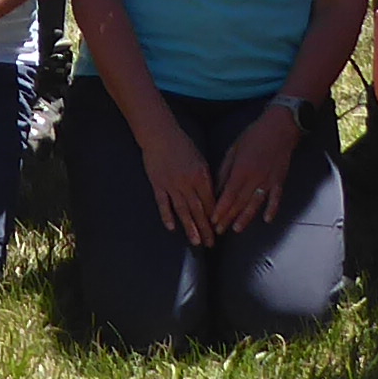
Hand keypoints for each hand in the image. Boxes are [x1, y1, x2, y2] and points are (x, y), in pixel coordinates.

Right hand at [142, 124, 220, 247]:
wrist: (160, 135)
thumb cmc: (182, 145)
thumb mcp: (200, 159)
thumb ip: (205, 178)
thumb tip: (211, 197)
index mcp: (201, 175)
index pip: (210, 201)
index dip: (215, 217)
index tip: (219, 230)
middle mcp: (188, 182)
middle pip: (199, 209)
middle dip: (206, 228)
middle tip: (211, 243)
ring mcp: (172, 184)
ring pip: (183, 210)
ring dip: (190, 227)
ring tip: (196, 242)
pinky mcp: (158, 184)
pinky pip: (163, 203)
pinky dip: (167, 215)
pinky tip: (172, 228)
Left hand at [212, 106, 299, 233]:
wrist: (279, 128)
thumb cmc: (253, 136)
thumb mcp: (233, 150)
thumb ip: (225, 171)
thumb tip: (218, 189)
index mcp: (241, 170)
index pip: (228, 195)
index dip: (220, 209)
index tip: (212, 220)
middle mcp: (254, 178)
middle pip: (240, 203)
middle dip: (228, 218)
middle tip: (219, 230)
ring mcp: (268, 181)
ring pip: (255, 204)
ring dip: (246, 218)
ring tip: (237, 229)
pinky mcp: (280, 180)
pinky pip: (276, 198)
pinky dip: (272, 209)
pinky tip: (267, 220)